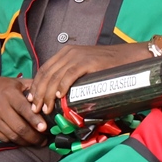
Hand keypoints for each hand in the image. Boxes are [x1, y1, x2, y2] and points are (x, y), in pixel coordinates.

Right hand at [0, 64, 45, 144]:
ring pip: (12, 136)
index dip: (34, 119)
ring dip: (27, 141)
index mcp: (9, 94)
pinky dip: (16, 141)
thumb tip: (52, 96)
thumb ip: (34, 88)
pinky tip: (23, 139)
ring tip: (37, 142)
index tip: (44, 128)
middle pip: (19, 127)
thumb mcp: (17, 83)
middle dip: (34, 136)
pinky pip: (4, 139)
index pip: (23, 109)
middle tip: (44, 140)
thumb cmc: (2, 86)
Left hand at [26, 43, 150, 115]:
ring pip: (56, 76)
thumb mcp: (84, 68)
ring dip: (48, 94)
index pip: (44, 70)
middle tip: (36, 109)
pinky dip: (62, 86)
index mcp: (65, 53)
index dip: (36, 86)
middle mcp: (69, 53)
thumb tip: (57, 95)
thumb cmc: (108, 66)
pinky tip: (59, 97)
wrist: (130, 57)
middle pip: (46, 74)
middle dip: (39, 93)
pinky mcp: (89, 62)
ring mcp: (78, 56)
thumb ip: (70, 76)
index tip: (31, 100)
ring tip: (46, 108)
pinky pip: (70, 74)